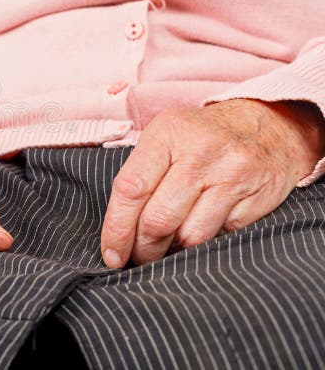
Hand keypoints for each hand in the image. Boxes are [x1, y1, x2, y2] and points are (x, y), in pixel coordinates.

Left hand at [101, 99, 324, 268]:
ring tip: (166, 248)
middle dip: (142, 248)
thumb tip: (118, 229)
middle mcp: (200, 153)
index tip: (110, 254)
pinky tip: (198, 236)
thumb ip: (140, 174)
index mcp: (167, 134)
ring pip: (190, 237)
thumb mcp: (165, 136)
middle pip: (158, 220)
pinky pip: (222, 238)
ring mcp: (232, 175)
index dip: (116, 229)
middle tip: (138, 256)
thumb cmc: (201, 136)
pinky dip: (204, 245)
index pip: (130, 189)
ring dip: (173, 251)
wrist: (269, 124)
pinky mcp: (258, 197)